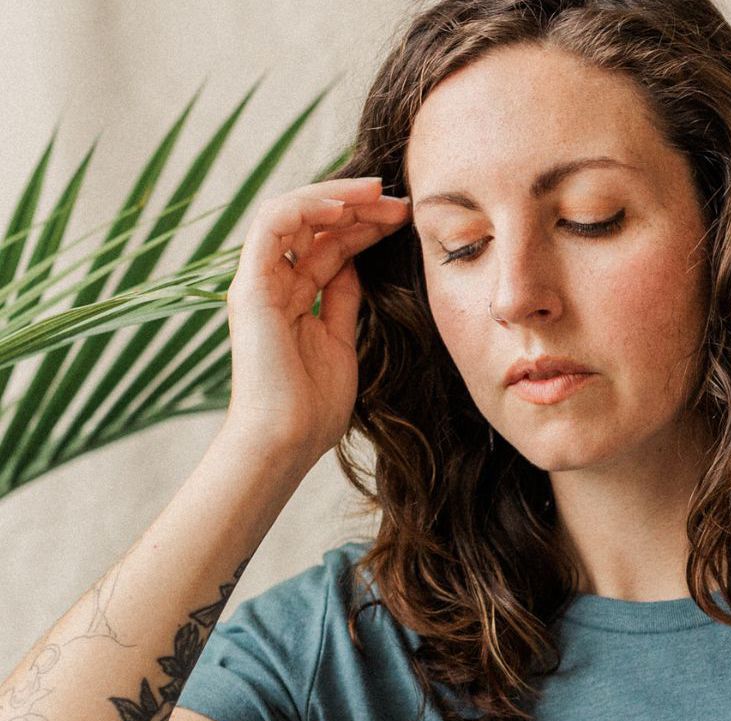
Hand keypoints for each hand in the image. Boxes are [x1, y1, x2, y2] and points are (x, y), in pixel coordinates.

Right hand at [223, 176, 410, 467]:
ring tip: (378, 194)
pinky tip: (344, 207)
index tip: (404, 219)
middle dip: (357, 206)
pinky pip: (272, 225)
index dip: (365, 227)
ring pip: (292, 213)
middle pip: (313, 226)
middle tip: (401, 201)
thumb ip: (343, 301)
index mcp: (293, 300)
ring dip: (336, 197)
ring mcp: (258, 283)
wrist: (285, 442)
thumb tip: (355, 265)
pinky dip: (306, 207)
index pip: (328, 246)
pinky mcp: (250, 286)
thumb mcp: (341, 343)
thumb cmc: (313, 410)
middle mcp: (272, 285)